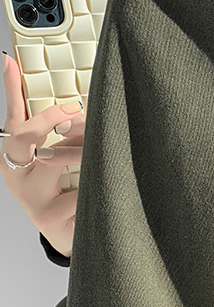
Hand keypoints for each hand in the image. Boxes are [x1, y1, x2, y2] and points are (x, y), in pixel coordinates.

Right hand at [1, 52, 85, 258]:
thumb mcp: (54, 159)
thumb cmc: (61, 193)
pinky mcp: (47, 216)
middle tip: (78, 110)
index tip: (19, 68)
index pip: (12, 118)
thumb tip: (35, 77)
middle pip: (25, 135)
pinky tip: (108, 193)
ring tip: (104, 150)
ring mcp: (28, 196)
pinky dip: (97, 188)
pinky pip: (80, 192)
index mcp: (12, 156)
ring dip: (83, 154)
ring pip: (57, 162)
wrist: (66, 238)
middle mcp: (13, 174)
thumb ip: (50, 128)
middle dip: (52, 119)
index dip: (12, 91)